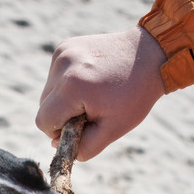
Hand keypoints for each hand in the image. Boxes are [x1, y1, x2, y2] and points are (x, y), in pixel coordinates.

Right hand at [36, 26, 165, 159]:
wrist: (149, 55)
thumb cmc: (134, 95)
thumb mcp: (113, 129)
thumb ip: (84, 146)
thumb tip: (56, 145)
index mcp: (72, 87)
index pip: (44, 122)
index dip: (59, 131)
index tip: (80, 126)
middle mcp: (62, 66)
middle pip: (44, 107)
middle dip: (62, 115)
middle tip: (90, 110)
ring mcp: (62, 53)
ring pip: (48, 92)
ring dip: (64, 100)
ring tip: (92, 94)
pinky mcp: (64, 46)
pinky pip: (55, 77)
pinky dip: (67, 85)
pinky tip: (89, 81)